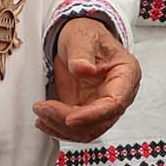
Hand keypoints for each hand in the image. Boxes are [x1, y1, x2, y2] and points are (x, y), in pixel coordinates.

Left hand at [35, 15, 138, 141]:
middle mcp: (118, 94)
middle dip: (69, 121)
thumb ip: (82, 52)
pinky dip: (59, 129)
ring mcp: (103, 105)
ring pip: (88, 130)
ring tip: (40, 113)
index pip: (116, 103)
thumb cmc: (86, 34)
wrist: (78, 40)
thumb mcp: (82, 36)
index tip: (70, 118)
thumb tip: (83, 69)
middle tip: (43, 109)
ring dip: (62, 128)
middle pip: (100, 121)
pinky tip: (43, 121)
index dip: (94, 114)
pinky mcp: (87, 111)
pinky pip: (77, 129)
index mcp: (126, 74)